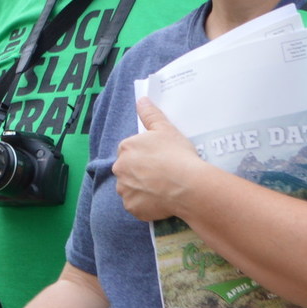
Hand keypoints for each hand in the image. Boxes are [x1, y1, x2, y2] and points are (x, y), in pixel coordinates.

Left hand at [113, 96, 204, 221]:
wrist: (187, 184)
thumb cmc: (177, 154)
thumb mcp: (165, 128)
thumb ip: (150, 114)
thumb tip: (141, 100)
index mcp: (126, 148)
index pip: (130, 151)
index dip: (146, 155)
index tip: (159, 159)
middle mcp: (119, 168)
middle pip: (127, 170)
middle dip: (140, 172)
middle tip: (162, 174)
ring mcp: (124, 190)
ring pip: (130, 188)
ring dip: (141, 188)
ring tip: (162, 188)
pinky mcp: (132, 207)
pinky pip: (136, 205)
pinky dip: (145, 204)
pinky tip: (161, 200)